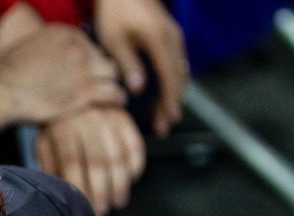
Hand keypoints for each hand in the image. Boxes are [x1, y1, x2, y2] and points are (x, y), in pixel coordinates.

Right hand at [0, 22, 127, 124]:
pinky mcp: (85, 91)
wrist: (0, 92)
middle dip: (101, 72)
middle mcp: (79, 47)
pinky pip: (113, 92)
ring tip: (112, 95)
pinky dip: (117, 98)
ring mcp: (83, 69)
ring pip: (113, 74)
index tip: (87, 74)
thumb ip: (48, 46)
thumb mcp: (29, 47)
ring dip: (112, 83)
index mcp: (66, 34)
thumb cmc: (7, 75)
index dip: (89, 61)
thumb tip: (52, 54)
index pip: (90, 46)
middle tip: (99, 85)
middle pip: (103, 57)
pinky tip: (116, 103)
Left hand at [37, 106, 146, 214]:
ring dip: (122, 182)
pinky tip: (132, 179)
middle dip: (103, 191)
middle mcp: (86, 120)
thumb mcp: (44, 141)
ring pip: (119, 154)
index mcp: (62, 128)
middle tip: (105, 210)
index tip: (86, 208)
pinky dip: (136, 163)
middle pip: (98, 161)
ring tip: (119, 201)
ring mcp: (108, 116)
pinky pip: (135, 142)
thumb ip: (49, 164)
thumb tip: (60, 192)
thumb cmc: (55, 124)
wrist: (72, 89)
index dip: (80, 187)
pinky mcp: (124, 115)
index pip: (72, 162)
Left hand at [95, 0, 186, 134]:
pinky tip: (164, 94)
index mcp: (159, 40)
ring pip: (179, 71)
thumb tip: (138, 89)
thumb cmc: (115, 11)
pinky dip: (172, 81)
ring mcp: (174, 36)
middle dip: (172, 103)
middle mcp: (173, 39)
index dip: (169, 101)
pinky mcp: (170, 35)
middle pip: (178, 77)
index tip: (168, 120)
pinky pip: (176, 63)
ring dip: (173, 94)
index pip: (169, 77)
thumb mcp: (114, 38)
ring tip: (164, 116)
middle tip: (165, 127)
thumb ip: (127, 63)